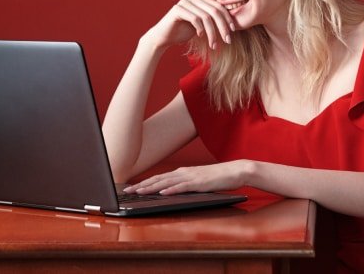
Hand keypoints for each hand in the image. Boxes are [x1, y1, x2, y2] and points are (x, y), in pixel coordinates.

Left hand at [124, 161, 250, 194]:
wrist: (236, 171)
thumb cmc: (218, 177)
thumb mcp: (198, 181)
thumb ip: (185, 184)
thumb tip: (171, 190)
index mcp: (183, 172)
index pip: (159, 177)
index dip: (144, 182)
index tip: (131, 187)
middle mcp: (184, 172)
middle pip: (158, 178)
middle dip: (142, 185)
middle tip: (128, 191)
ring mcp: (191, 177)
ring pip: (167, 182)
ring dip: (151, 187)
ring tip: (139, 192)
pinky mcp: (200, 183)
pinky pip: (183, 186)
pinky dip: (171, 189)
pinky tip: (163, 192)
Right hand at [145, 0, 234, 50]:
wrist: (163, 37)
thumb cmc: (183, 31)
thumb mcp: (201, 25)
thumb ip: (212, 20)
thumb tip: (231, 23)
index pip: (218, 6)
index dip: (227, 18)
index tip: (233, 31)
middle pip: (214, 11)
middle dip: (223, 27)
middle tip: (227, 40)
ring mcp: (184, 2)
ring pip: (206, 17)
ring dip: (212, 33)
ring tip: (214, 45)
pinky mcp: (177, 10)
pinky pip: (195, 19)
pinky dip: (200, 29)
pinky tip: (200, 36)